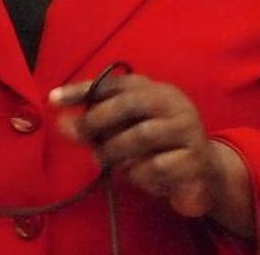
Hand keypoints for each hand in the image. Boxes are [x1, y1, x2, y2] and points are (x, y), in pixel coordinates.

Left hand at [51, 74, 223, 215]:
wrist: (205, 173)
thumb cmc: (157, 148)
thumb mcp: (125, 133)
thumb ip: (96, 126)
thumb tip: (62, 122)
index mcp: (154, 90)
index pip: (113, 84)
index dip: (82, 90)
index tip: (54, 99)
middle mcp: (173, 103)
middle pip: (130, 103)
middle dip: (98, 120)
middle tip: (81, 136)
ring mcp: (187, 129)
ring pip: (142, 135)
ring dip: (116, 150)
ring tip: (106, 160)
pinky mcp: (195, 159)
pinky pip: (157, 165)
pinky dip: (139, 173)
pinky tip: (137, 175)